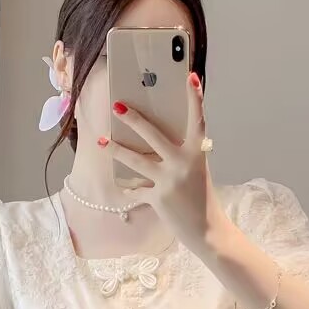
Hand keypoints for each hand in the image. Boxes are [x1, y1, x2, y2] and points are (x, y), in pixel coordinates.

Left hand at [101, 72, 225, 250]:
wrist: (207, 231)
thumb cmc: (201, 198)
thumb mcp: (197, 171)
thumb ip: (181, 156)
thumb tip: (155, 142)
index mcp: (197, 153)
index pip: (197, 120)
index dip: (194, 98)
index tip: (190, 77)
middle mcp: (182, 164)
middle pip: (153, 135)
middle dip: (133, 120)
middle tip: (117, 106)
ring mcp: (168, 181)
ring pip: (135, 161)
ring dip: (116, 150)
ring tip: (101, 141)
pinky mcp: (158, 198)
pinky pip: (136, 189)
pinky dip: (129, 187)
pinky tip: (119, 184)